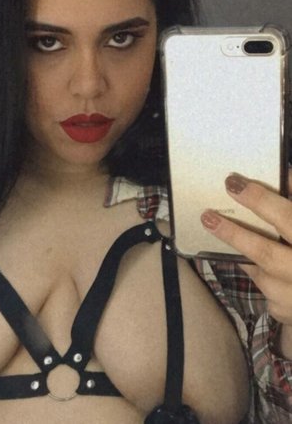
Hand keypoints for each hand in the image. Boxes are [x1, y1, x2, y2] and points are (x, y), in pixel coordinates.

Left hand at [201, 170, 291, 355]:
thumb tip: (286, 174)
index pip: (289, 219)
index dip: (261, 201)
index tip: (233, 183)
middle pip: (266, 254)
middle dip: (234, 234)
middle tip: (207, 216)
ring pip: (262, 276)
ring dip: (247, 257)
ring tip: (232, 238)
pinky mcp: (290, 316)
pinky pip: (267, 294)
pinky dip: (263, 277)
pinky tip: (267, 269)